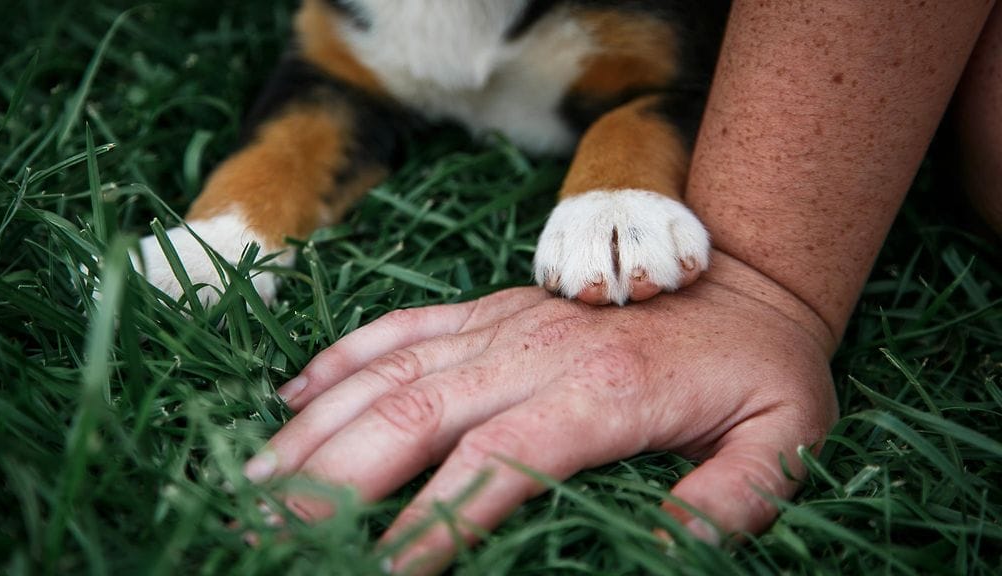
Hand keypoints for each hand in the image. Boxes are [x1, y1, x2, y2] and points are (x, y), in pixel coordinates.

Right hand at [243, 252, 838, 572]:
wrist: (748, 270)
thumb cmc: (762, 367)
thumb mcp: (784, 437)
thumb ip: (733, 501)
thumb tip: (673, 555)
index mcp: (603, 393)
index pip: (495, 464)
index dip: (429, 526)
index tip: (372, 575)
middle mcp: (535, 351)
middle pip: (413, 414)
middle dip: (334, 481)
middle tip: (268, 535)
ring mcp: (504, 322)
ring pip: (389, 371)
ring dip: (317, 429)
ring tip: (254, 483)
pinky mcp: (491, 307)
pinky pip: (402, 327)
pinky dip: (341, 360)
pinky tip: (291, 398)